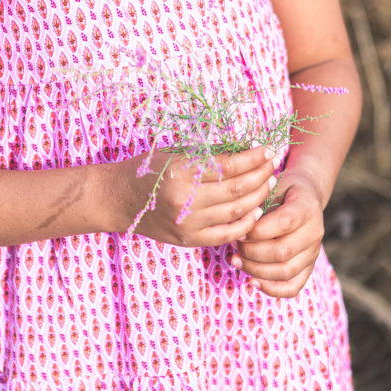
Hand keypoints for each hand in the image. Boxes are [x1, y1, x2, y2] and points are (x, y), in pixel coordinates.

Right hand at [117, 146, 276, 247]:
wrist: (118, 200)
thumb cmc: (147, 170)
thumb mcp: (175, 155)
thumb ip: (207, 157)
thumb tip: (245, 152)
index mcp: (181, 173)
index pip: (229, 166)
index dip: (252, 158)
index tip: (266, 150)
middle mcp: (185, 201)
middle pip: (237, 190)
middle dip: (261, 176)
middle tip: (272, 165)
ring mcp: (188, 224)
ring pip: (237, 212)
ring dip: (258, 197)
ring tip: (268, 183)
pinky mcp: (189, 240)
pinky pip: (226, 234)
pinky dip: (245, 223)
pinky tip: (256, 210)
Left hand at [230, 171, 323, 296]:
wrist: (305, 196)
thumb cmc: (280, 190)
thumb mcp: (270, 186)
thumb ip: (258, 203)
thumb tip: (238, 226)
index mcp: (307, 207)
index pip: (284, 223)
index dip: (257, 231)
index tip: (238, 230)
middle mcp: (315, 231)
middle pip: (283, 251)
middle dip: (251, 252)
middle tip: (234, 245)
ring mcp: (314, 252)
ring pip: (286, 271)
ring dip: (256, 270)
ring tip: (236, 261)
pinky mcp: (309, 268)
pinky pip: (293, 287)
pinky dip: (272, 289)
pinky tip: (253, 281)